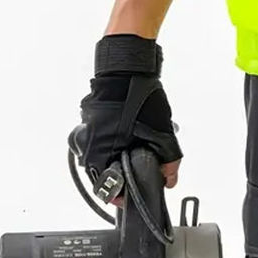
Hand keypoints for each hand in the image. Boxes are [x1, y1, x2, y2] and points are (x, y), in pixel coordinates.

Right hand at [71, 34, 181, 203]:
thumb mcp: (161, 131)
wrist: (126, 66)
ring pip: (108, 154)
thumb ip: (169, 159)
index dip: (127, 192)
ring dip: (125, 150)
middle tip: (146, 155)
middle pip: (108, 172)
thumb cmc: (136, 96)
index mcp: (97, 156)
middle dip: (129, 167)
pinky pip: (106, 138)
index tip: (140, 189)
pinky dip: (121, 136)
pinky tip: (136, 124)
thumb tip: (171, 178)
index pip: (107, 189)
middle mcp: (86, 148)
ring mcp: (86, 134)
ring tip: (143, 134)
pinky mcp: (92, 121)